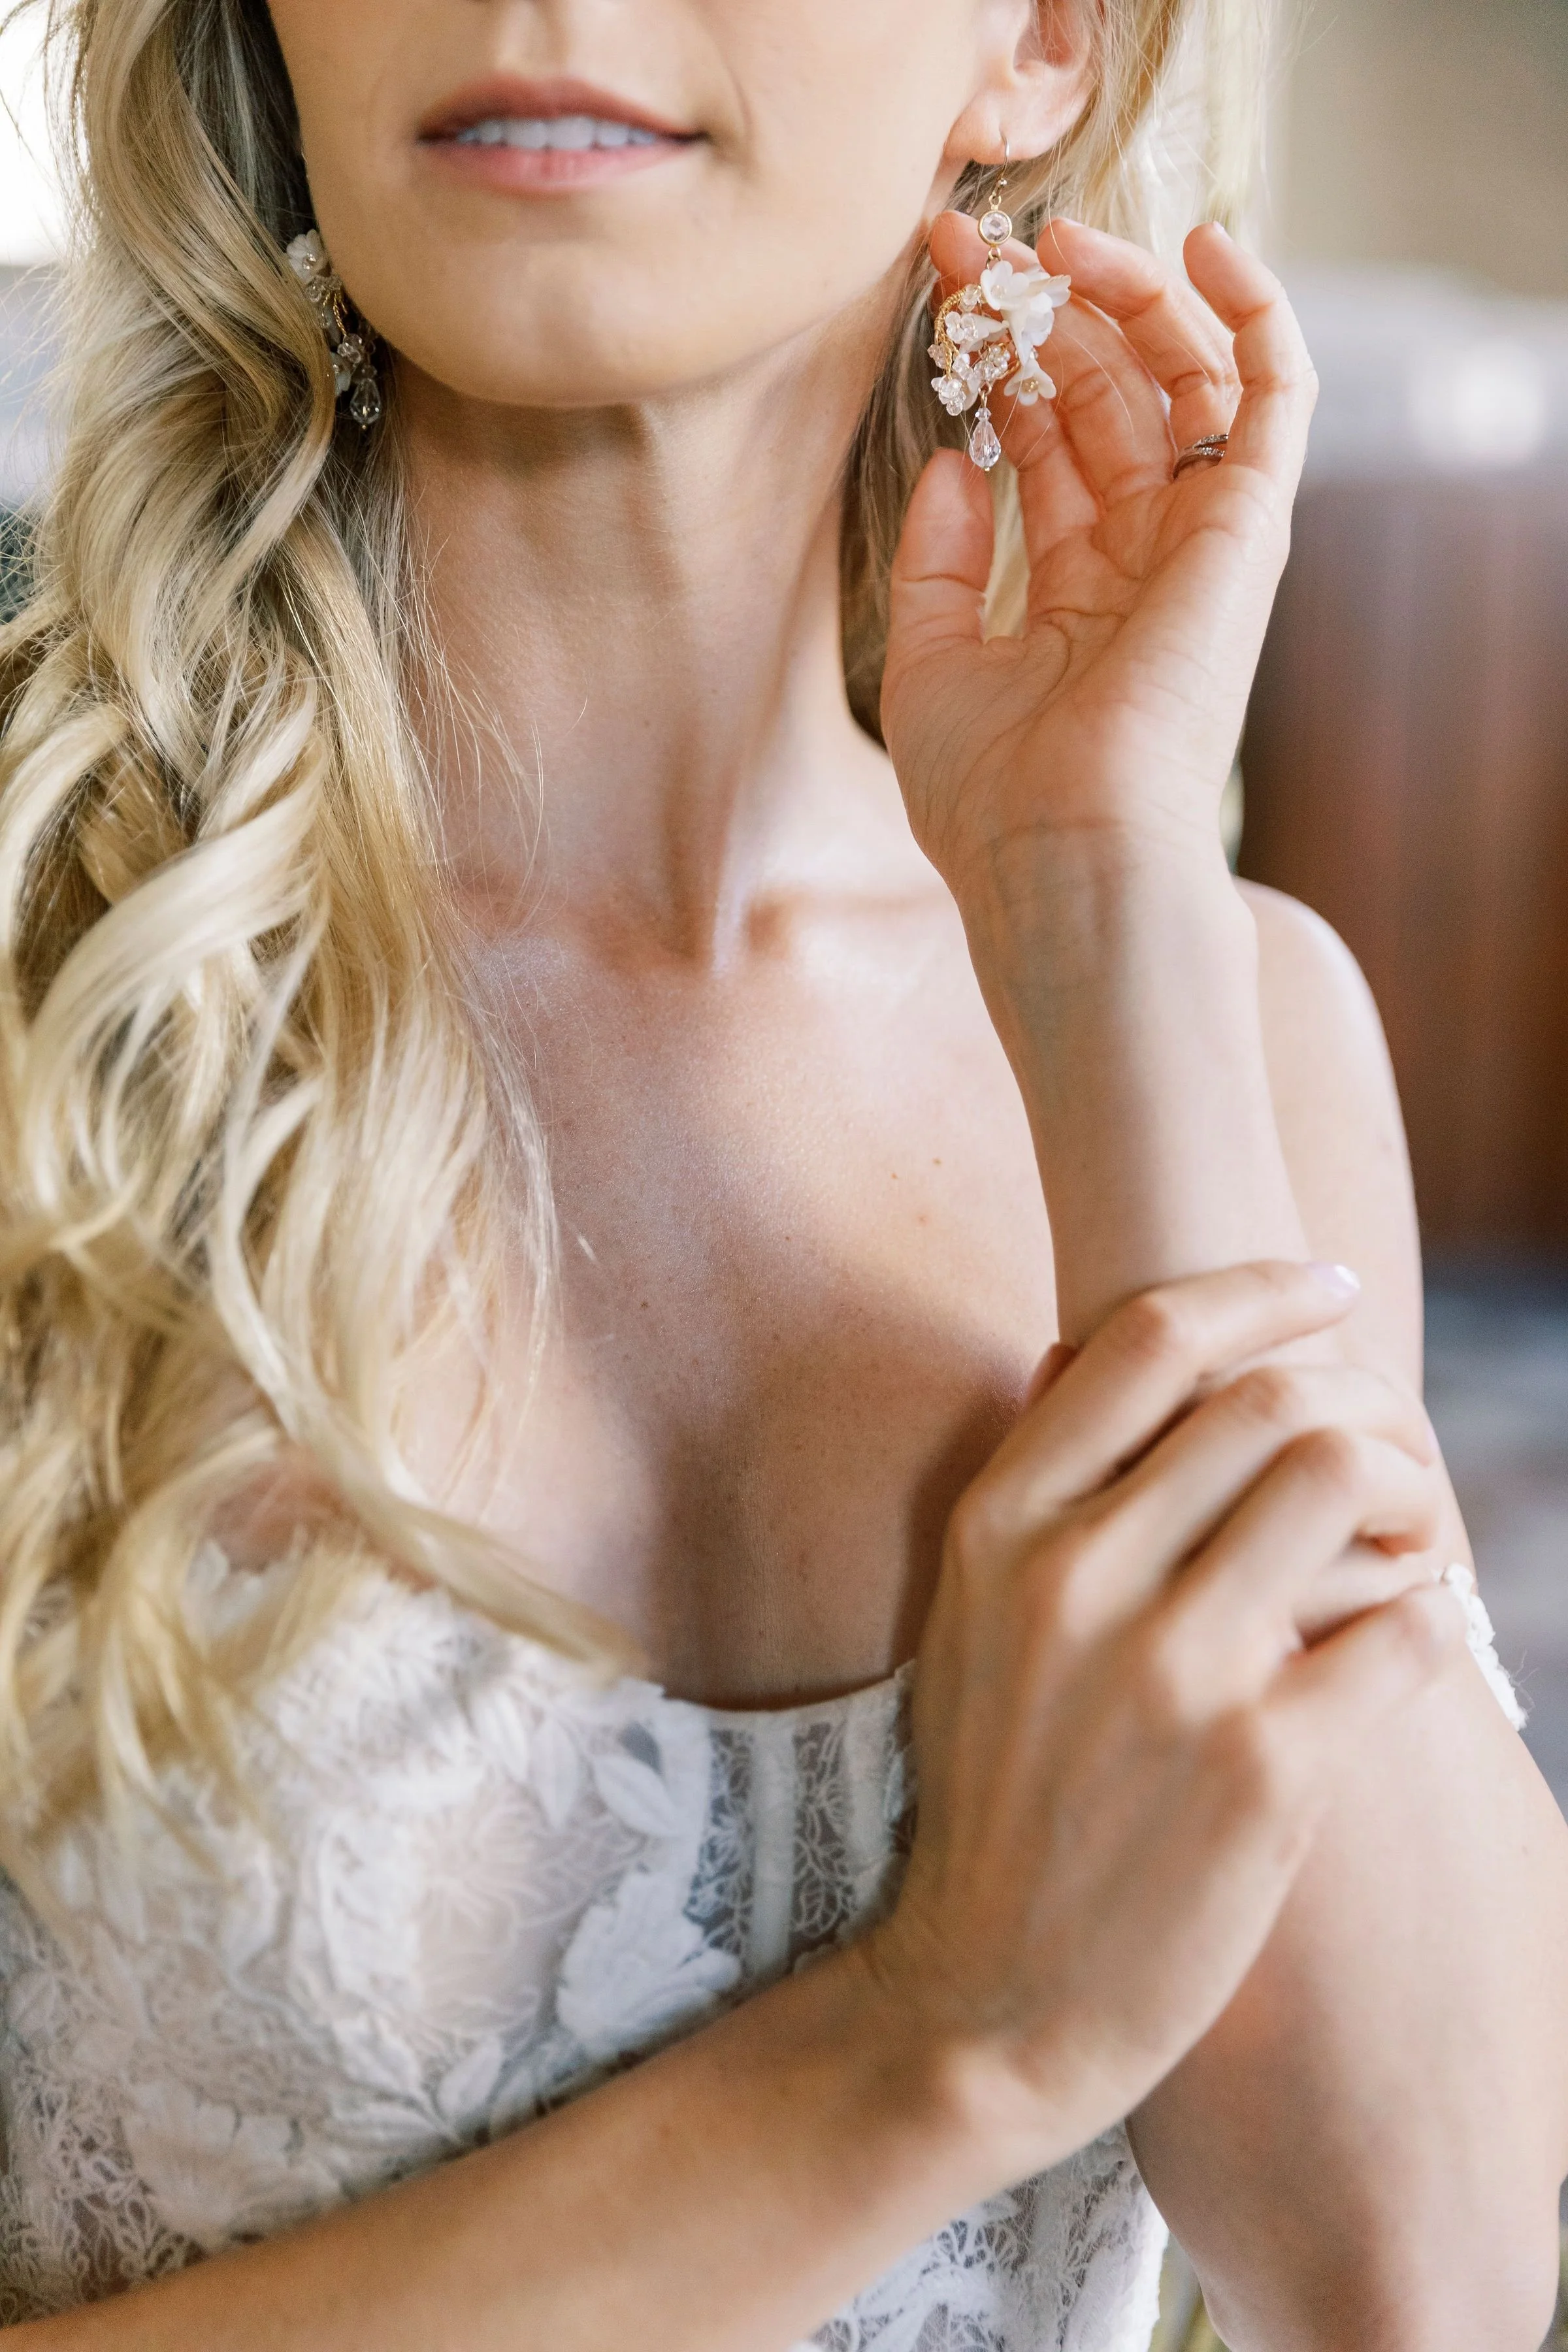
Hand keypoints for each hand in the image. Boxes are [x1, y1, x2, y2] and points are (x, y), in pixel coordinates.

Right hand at [855, 1262, 1463, 2174]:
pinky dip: (1428, 1616)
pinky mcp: (1265, 1766)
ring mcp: (1174, 1671)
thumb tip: (1083, 1351)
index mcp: (998, 1526)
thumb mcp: (964, 1619)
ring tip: (1405, 1539)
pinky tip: (1410, 1637)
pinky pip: (1403, 1628)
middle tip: (1389, 1439)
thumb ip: (1028, 1487)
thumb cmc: (990, 1795)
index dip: (1262, 1289)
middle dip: (1359, 1396)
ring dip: (1405, 1493)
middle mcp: (1077, 1578)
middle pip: (1268, 1397)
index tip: (1330, 1288)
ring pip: (1342, 1483)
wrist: (986, 1998)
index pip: (1150, 1338)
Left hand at [880, 217, 1317, 915]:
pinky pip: (1274, 396)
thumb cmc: (993, 797)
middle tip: (973, 247)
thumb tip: (951, 458)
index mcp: (1078, 590)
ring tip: (1056, 240)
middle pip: (1105, 396)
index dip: (998, 361)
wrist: (1066, 858)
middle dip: (1042, 313)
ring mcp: (1201, 540)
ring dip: (1125, 296)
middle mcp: (1146, 557)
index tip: (942, 296)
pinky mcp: (1249, 527)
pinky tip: (1201, 245)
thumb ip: (939, 562)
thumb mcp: (930, 663)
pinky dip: (1254, 314)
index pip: (1047, 441)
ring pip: (1182, 379)